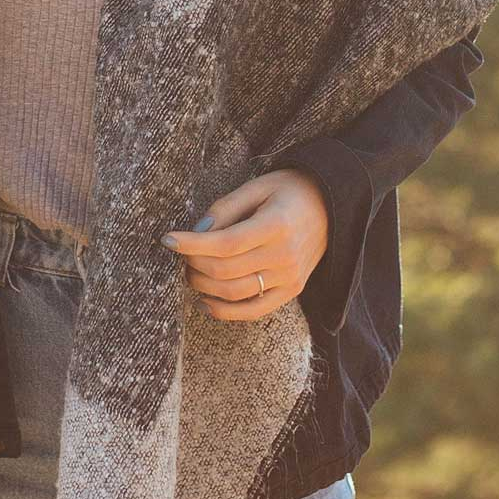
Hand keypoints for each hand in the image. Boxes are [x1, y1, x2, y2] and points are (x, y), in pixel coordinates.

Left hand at [162, 170, 329, 321]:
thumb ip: (225, 208)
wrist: (331, 205)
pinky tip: (205, 301)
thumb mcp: (257, 187)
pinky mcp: (291, 291)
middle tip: (181, 252)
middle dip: (193, 263)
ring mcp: (290, 277)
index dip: (191, 244)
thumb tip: (196, 232)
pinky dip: (225, 312)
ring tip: (191, 271)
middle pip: (225, 271)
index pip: (224, 243)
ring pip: (234, 293)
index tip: (167, 239)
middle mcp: (284, 256)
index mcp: (276, 225)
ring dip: (203, 286)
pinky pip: (253, 311)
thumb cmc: (288, 191)